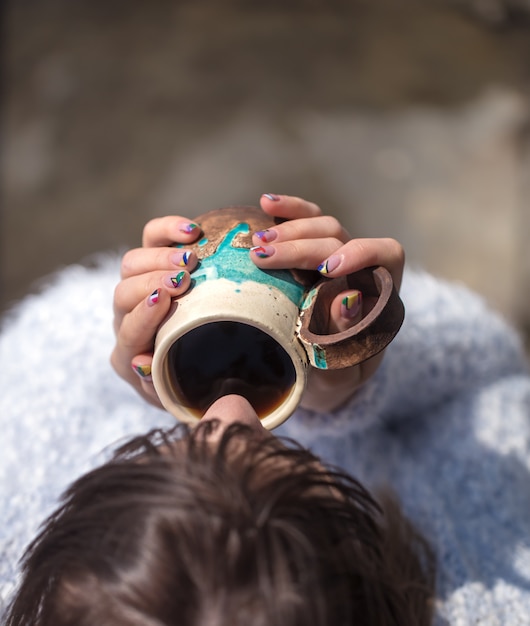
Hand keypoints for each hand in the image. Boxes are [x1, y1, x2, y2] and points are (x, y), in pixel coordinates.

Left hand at [111, 217, 201, 407]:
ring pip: (131, 263)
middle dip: (152, 281)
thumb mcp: (178, 393)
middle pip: (123, 292)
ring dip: (160, 257)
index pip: (127, 333)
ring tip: (191, 257)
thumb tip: (142, 364)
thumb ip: (160, 384)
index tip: (164, 300)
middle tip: (184, 277)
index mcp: (128, 355)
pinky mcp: (152, 264)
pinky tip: (192, 231)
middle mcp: (126, 320)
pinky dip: (167, 230)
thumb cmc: (190, 383)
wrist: (192, 366)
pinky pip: (150, 239)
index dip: (143, 316)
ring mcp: (137, 290)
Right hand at [251, 194, 403, 411]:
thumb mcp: (339, 375)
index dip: (361, 253)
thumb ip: (345, 345)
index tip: (326, 270)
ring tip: (256, 244)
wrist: (317, 379)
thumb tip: (347, 297)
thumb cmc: (332, 381)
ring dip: (290, 229)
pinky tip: (265, 204)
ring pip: (323, 225)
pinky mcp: (312, 254)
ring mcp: (337, 258)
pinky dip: (288, 211)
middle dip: (302, 246)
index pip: (386, 256)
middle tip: (262, 257)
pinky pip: (306, 222)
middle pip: (342, 238)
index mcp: (381, 297)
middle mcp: (362, 271)